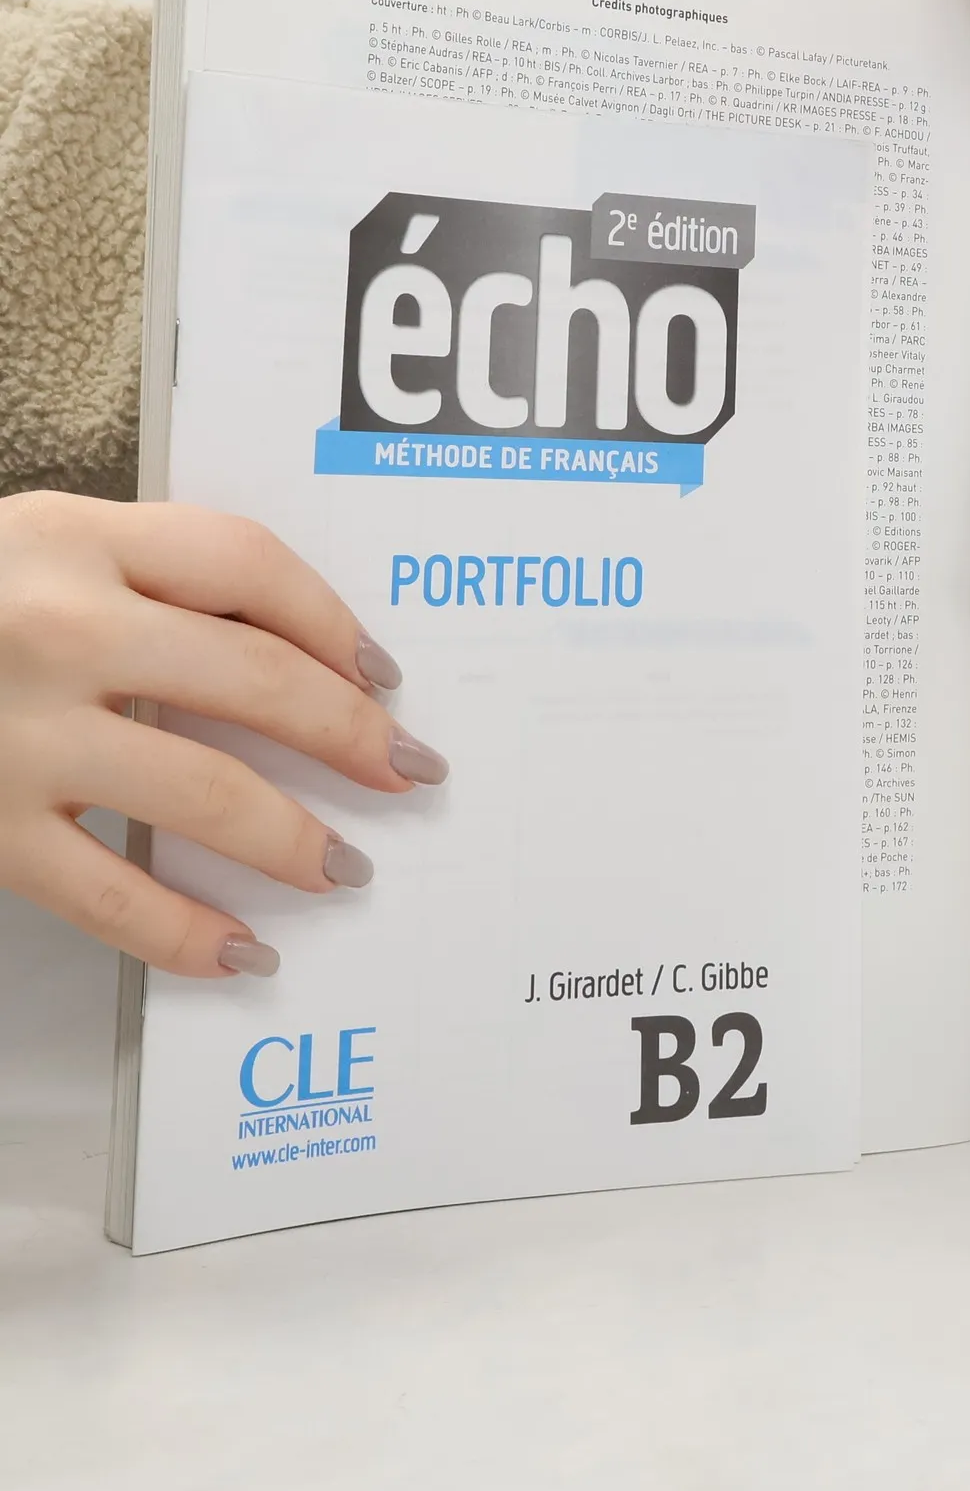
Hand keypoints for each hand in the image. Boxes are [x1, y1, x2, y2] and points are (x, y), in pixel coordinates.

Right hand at [0, 492, 446, 978]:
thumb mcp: (41, 548)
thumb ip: (151, 577)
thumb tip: (306, 656)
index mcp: (75, 537)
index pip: (250, 565)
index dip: (335, 624)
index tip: (385, 677)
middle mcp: (56, 626)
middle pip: (254, 677)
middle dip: (352, 735)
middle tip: (409, 773)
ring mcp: (14, 732)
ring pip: (202, 791)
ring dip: (294, 839)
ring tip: (345, 866)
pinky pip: (107, 893)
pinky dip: (186, 934)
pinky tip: (244, 954)